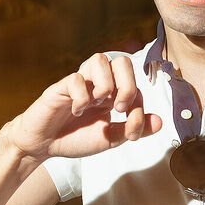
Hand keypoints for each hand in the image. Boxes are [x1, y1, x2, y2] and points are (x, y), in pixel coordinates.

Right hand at [6, 53, 161, 162]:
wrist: (43, 145)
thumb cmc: (75, 139)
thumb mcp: (110, 139)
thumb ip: (133, 129)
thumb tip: (160, 122)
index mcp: (112, 94)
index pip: (136, 88)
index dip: (139, 110)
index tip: (131, 133)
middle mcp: (97, 83)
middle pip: (121, 61)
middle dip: (127, 85)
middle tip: (119, 108)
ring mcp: (80, 82)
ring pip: (99, 59)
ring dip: (105, 84)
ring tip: (98, 104)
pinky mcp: (60, 87)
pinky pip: (75, 79)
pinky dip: (81, 97)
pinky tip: (77, 111)